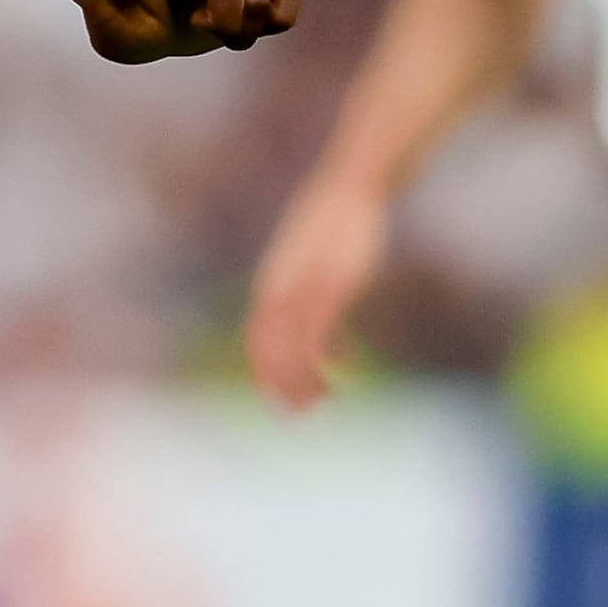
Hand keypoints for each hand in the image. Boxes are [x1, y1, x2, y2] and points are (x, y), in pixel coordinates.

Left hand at [244, 178, 387, 410]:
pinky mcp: (331, 284)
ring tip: (324, 404)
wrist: (351, 188)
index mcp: (271, 286)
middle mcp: (280, 288)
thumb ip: (318, 309)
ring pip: (292, 345)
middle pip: (267, 349)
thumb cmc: (338, 229)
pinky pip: (319, 329)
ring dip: (304, 380)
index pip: (256, 341)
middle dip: (280, 387)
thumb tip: (328, 348)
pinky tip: (343, 371)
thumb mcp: (321, 269)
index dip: (265, 374)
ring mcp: (305, 286)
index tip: (281, 402)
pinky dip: (324, 357)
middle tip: (299, 418)